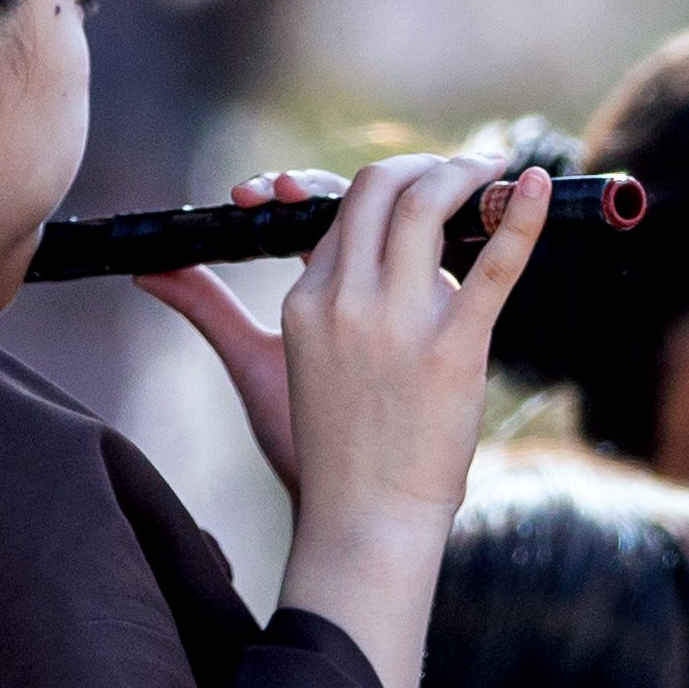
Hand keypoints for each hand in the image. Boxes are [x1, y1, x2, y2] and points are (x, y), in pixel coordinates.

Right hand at [168, 158, 544, 687]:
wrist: (364, 521)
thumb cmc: (314, 451)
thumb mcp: (253, 370)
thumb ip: (205, 310)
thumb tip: (149, 271)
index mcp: (305, 299)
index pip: (336, 210)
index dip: (367, 187)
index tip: (396, 186)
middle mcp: (346, 299)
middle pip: (377, 190)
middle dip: (416, 166)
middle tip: (455, 169)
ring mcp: (400, 322)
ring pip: (426, 208)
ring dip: (463, 173)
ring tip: (491, 167)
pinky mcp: (453, 349)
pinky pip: (495, 266)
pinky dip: (521, 218)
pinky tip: (539, 184)